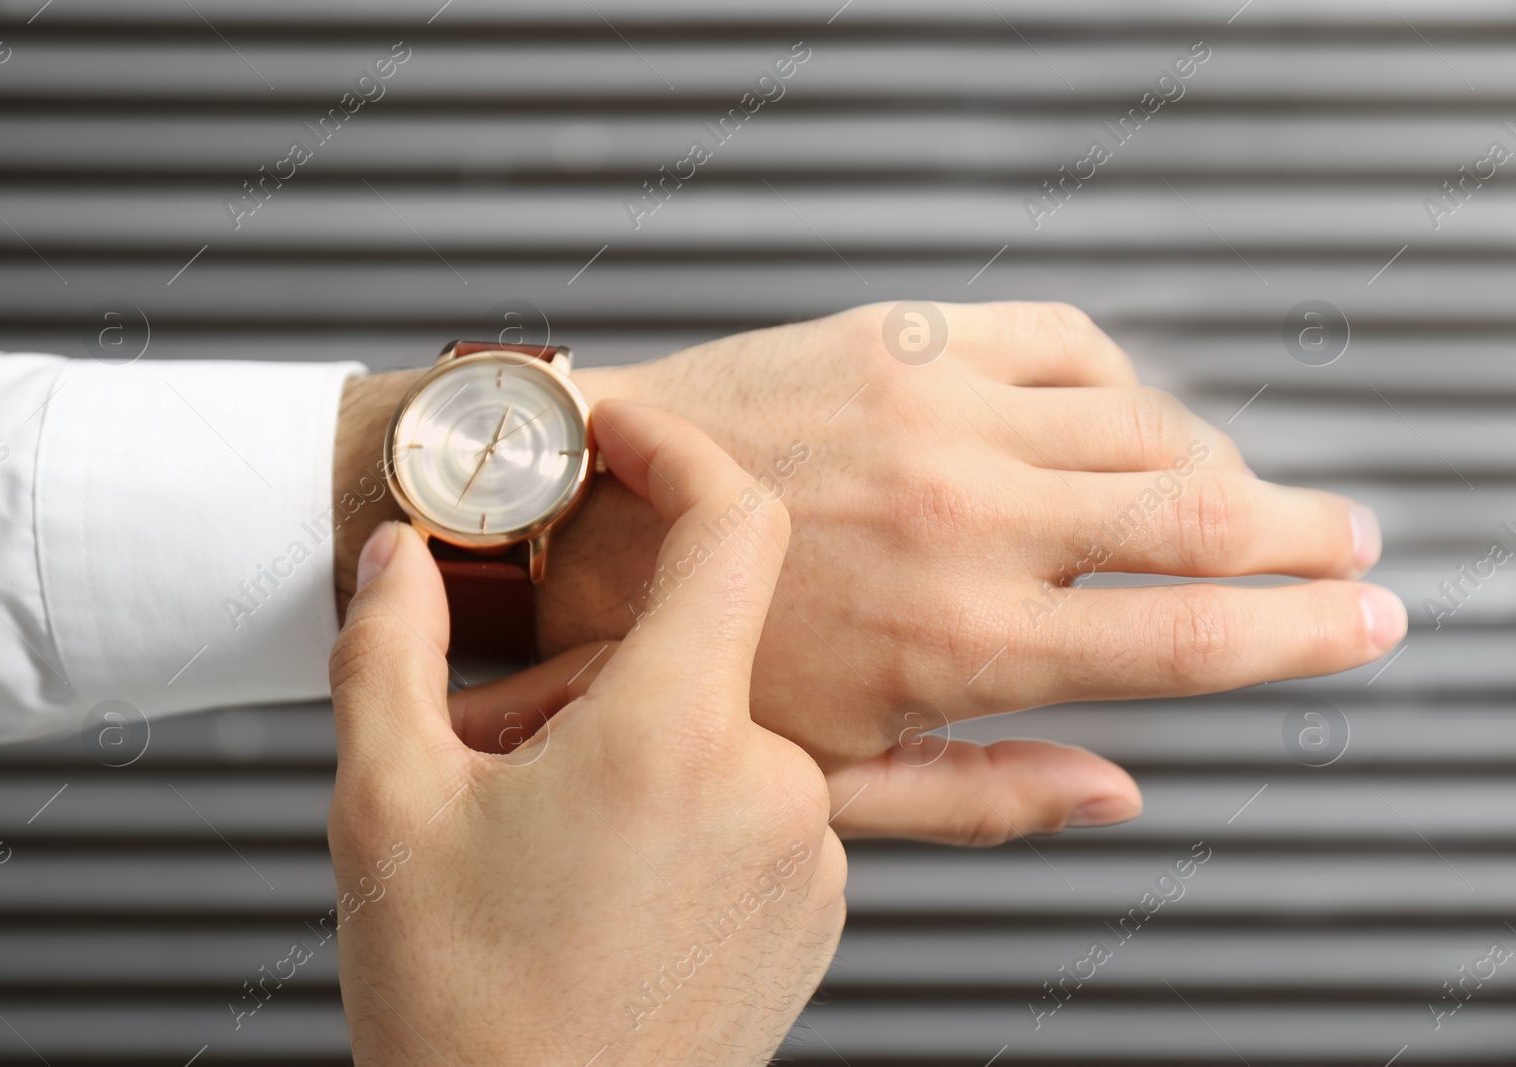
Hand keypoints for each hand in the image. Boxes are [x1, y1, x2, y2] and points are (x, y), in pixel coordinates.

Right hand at [327, 400, 845, 1065]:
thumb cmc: (464, 1010)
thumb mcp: (386, 806)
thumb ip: (389, 650)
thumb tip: (396, 555)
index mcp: (674, 734)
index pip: (736, 526)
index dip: (681, 452)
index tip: (625, 437)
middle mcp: (772, 786)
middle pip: (702, 650)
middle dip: (603, 672)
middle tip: (508, 751)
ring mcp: (810, 856)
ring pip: (724, 736)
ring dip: (641, 752)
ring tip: (551, 844)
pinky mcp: (818, 912)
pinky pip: (758, 810)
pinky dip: (688, 812)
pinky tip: (609, 886)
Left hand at [537, 302, 1406, 843]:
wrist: (571, 516)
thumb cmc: (689, 657)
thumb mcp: (828, 776)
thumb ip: (986, 795)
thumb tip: (1123, 795)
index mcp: (966, 645)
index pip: (1195, 637)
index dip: (1310, 631)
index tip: (1370, 618)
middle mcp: (974, 522)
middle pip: (1207, 516)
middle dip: (1307, 534)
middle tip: (1347, 540)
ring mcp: (943, 416)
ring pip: (1153, 423)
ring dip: (1219, 462)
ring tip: (1232, 492)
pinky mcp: (901, 339)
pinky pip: (1066, 339)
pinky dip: (1120, 379)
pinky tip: (1119, 413)